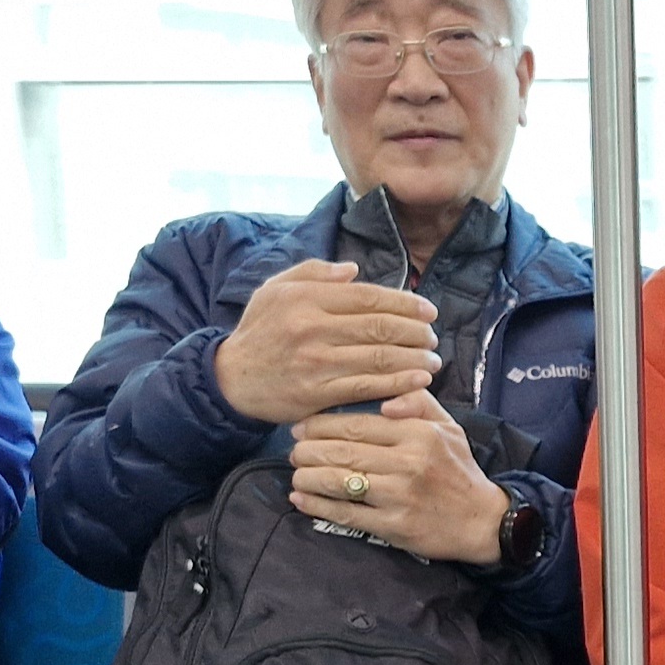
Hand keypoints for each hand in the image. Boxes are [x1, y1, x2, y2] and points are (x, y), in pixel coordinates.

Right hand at [214, 259, 441, 425]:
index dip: (405, 303)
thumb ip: (315, 273)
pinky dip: (398, 384)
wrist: (231, 378)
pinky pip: (367, 388)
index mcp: (306, 298)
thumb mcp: (276, 289)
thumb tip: (354, 269)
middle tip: (433, 337)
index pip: (368, 297)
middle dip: (416, 332)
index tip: (428, 310)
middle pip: (379, 327)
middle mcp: (312, 328)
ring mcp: (315, 363)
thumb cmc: (260, 330)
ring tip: (433, 360)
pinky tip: (419, 381)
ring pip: (378, 358)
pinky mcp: (317, 394)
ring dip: (414, 359)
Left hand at [291, 392, 513, 563]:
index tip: (301, 426)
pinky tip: (301, 500)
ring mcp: (399, 496)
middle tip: (293, 451)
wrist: (481, 521)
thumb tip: (386, 400)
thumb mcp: (448, 427)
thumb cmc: (459, 470)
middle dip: (308, 450)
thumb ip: (419, 403)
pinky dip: (318, 506)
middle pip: (342, 451)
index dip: (321, 425)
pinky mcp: (393, 525)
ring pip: (339, 481)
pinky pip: (347, 513)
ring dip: (308, 477)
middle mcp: (407, 462)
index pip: (357, 424)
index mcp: (418, 434)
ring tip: (295, 474)